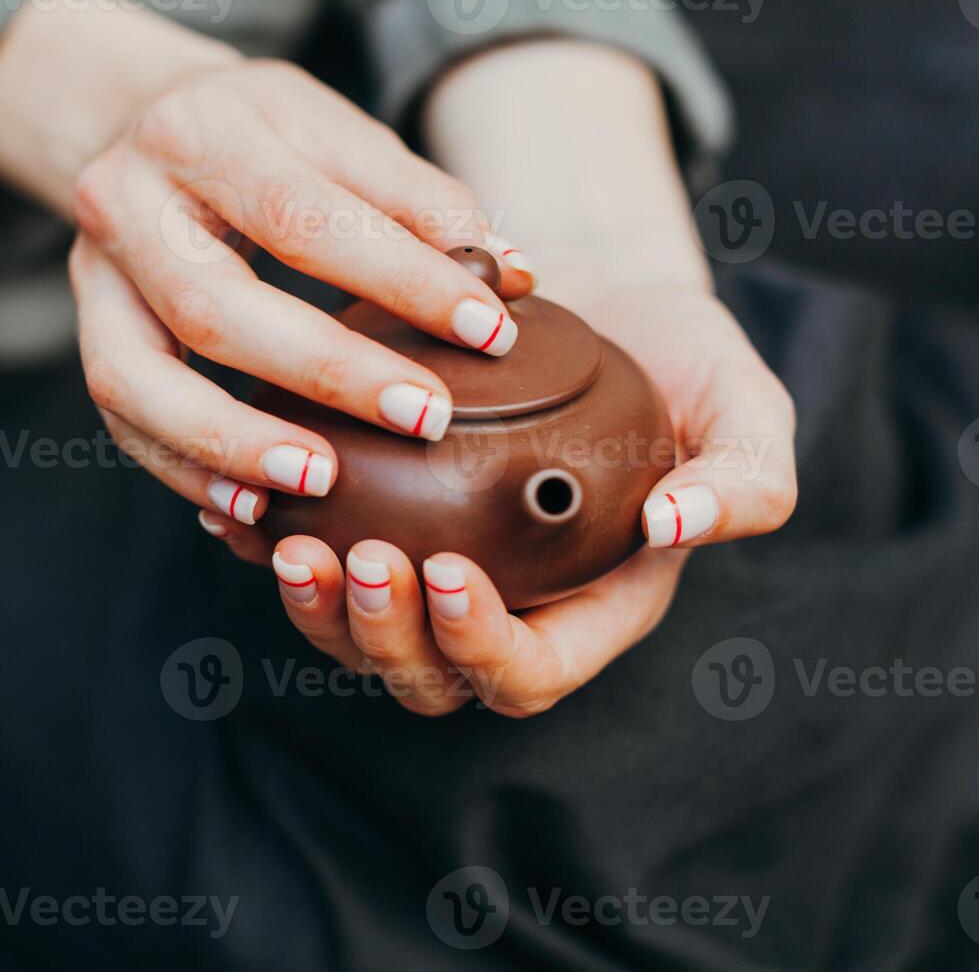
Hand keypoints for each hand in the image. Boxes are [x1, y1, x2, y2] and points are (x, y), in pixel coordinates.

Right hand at [0, 0, 532, 527]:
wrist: (139, 119)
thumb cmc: (258, 132)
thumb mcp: (335, 132)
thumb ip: (418, 200)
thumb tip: (508, 275)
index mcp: (200, 129)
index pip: (304, 217)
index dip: (401, 278)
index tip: (490, 329)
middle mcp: (125, 198)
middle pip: (212, 306)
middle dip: (325, 373)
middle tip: (423, 419)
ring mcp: (90, 272)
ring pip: (136, 378)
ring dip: (230, 441)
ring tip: (319, 481)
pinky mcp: (86, 328)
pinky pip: (120, 417)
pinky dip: (183, 467)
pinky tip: (250, 501)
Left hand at [204, 285, 794, 717]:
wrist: (595, 301)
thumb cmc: (676, 359)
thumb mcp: (741, 404)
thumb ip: (744, 476)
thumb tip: (676, 527)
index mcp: (589, 606)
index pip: (530, 672)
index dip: (483, 648)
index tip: (453, 571)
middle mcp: (504, 607)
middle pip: (430, 676)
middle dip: (386, 636)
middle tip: (361, 557)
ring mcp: (435, 573)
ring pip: (359, 637)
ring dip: (318, 610)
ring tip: (286, 544)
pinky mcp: (380, 526)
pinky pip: (315, 567)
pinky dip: (267, 551)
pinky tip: (234, 512)